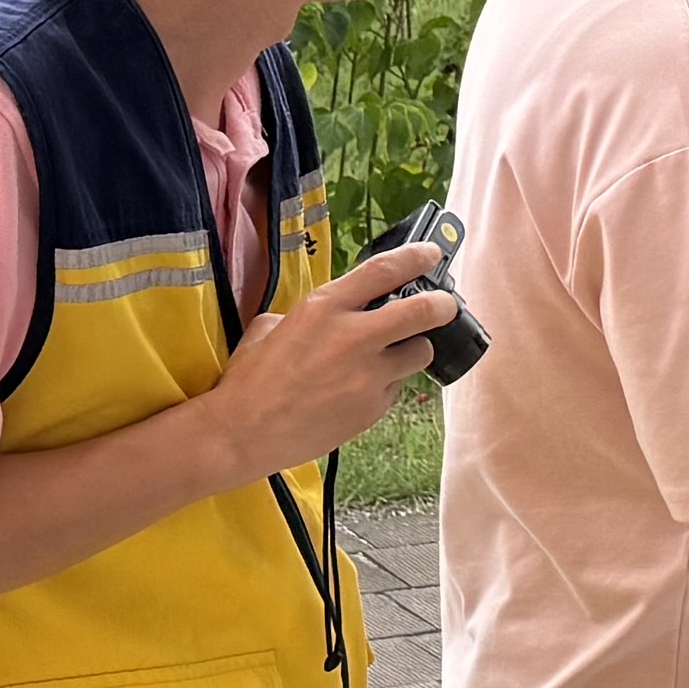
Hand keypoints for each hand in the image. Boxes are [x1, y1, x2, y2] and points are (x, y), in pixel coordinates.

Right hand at [223, 242, 458, 472]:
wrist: (243, 433)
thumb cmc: (251, 378)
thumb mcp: (272, 326)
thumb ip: (315, 314)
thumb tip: (338, 314)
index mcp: (325, 307)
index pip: (386, 270)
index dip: (418, 257)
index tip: (432, 254)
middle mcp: (354, 337)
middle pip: (423, 311)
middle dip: (443, 305)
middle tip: (445, 306)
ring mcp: (368, 376)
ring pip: (420, 353)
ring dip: (412, 350)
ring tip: (389, 357)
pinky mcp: (372, 409)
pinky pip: (395, 389)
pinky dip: (385, 387)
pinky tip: (357, 393)